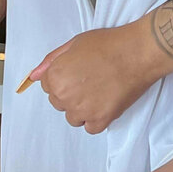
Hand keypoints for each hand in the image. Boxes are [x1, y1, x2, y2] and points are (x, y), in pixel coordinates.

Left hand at [22, 25, 158, 134]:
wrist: (138, 53)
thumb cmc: (110, 44)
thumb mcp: (75, 43)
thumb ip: (51, 60)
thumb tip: (34, 75)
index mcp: (56, 76)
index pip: (47, 86)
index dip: (62, 77)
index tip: (76, 73)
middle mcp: (65, 96)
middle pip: (59, 102)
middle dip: (70, 93)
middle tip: (89, 79)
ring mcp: (83, 110)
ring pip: (73, 117)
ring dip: (82, 108)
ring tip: (98, 90)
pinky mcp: (101, 119)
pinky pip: (90, 128)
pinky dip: (96, 119)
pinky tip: (104, 103)